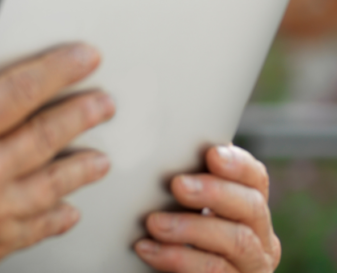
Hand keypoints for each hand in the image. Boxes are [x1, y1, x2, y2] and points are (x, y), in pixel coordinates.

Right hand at [0, 32, 115, 272]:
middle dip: (84, 112)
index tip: (86, 57)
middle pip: (49, 135)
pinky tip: (68, 205)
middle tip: (105, 102)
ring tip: (99, 156)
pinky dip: (61, 213)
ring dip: (84, 165)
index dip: (59, 69)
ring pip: (56, 184)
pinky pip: (42, 226)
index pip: (20, 91)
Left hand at [136, 145, 281, 272]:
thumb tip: (157, 148)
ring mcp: (251, 268)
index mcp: (249, 209)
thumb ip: (184, 184)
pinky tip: (147, 249)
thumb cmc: (173, 240)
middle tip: (178, 185)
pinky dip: (179, 259)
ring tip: (154, 223)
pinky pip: (215, 270)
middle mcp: (260, 238)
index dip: (238, 164)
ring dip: (192, 228)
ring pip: (237, 241)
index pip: (255, 178)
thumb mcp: (182, 208)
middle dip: (214, 192)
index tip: (212, 154)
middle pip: (251, 206)